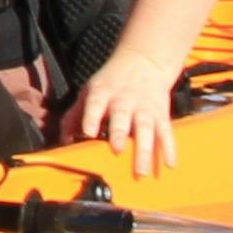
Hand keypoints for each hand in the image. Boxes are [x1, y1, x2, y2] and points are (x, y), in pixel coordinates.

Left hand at [68, 43, 181, 180]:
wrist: (144, 62)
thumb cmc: (113, 81)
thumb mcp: (91, 91)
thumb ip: (75, 114)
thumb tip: (63, 138)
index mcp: (103, 94)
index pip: (95, 105)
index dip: (90, 118)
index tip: (87, 132)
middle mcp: (124, 101)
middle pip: (122, 118)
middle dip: (119, 134)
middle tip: (117, 150)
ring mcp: (144, 109)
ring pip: (146, 129)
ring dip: (144, 151)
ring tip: (141, 171)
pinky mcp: (161, 115)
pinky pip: (166, 133)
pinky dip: (169, 149)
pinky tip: (169, 164)